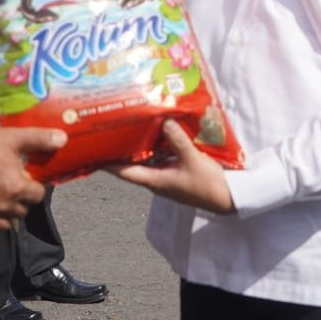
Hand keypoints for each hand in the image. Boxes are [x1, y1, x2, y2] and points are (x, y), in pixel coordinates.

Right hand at [0, 127, 65, 231]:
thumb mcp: (11, 138)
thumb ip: (39, 140)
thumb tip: (64, 139)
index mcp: (18, 188)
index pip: (38, 195)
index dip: (33, 187)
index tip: (25, 179)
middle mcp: (4, 207)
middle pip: (22, 210)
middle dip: (20, 200)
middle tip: (9, 186)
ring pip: (4, 223)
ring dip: (4, 213)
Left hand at [109, 119, 234, 214]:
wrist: (227, 199)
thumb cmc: (207, 184)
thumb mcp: (192, 160)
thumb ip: (178, 140)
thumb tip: (164, 120)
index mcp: (155, 180)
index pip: (125, 172)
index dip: (108, 164)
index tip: (93, 154)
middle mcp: (157, 180)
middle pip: (133, 164)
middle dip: (122, 150)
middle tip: (112, 131)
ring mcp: (167, 177)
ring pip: (148, 160)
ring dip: (140, 147)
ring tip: (132, 126)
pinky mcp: (177, 173)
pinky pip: (161, 158)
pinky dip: (157, 147)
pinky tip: (159, 133)